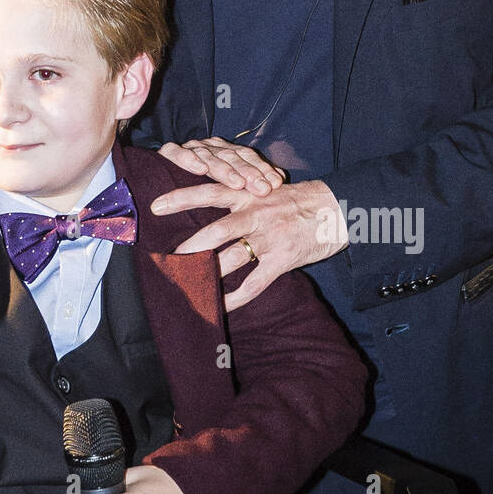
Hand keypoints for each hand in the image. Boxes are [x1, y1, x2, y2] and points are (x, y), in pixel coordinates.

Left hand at [152, 178, 346, 309]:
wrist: (337, 207)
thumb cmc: (296, 198)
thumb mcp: (264, 187)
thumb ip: (238, 196)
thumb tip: (205, 205)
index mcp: (248, 194)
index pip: (209, 192)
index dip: (181, 197)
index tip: (155, 206)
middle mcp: (256, 214)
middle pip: (217, 229)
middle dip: (190, 244)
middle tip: (166, 257)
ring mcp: (270, 238)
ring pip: (233, 257)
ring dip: (208, 272)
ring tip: (186, 284)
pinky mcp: (283, 260)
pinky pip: (255, 283)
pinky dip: (236, 297)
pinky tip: (221, 306)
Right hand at [158, 137, 284, 195]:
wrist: (159, 177)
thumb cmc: (204, 186)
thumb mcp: (231, 181)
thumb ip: (253, 178)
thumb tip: (281, 179)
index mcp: (226, 150)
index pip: (248, 156)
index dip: (262, 169)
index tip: (276, 184)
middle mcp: (210, 146)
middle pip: (232, 156)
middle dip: (248, 172)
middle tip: (261, 189)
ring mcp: (190, 147)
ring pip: (209, 155)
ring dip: (224, 170)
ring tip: (236, 183)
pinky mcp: (168, 152)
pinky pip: (177, 152)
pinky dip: (188, 159)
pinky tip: (199, 169)